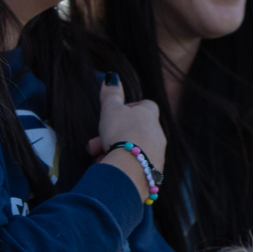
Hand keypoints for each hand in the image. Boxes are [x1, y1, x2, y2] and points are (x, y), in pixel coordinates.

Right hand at [88, 76, 166, 199]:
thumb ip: (111, 94)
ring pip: (135, 150)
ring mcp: (158, 155)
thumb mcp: (111, 109)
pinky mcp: (153, 174)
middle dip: (113, 136)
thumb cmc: (121, 134)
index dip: (130, 109)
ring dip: (116, 153)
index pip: (145, 105)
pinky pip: (137, 167)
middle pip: (136, 131)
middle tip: (94, 145)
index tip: (114, 115)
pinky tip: (110, 170)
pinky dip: (123, 167)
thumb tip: (112, 77)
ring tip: (99, 159)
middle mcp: (158, 135)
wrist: (131, 169)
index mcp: (150, 116)